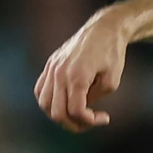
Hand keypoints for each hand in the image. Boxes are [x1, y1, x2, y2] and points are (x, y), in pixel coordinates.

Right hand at [34, 7, 131, 131]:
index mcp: (78, 76)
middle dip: (74, 124)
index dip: (89, 121)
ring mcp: (52, 68)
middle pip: (57, 112)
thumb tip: (79, 108)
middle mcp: (60, 73)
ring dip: (60, 115)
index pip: (75, 111)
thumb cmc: (113, 54)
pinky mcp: (50, 64)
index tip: (105, 118)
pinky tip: (65, 102)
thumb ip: (94, 98)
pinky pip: (40, 90)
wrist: (104, 28)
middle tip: (91, 121)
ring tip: (77, 115)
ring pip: (44, 104)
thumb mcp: (112, 81)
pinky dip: (49, 102)